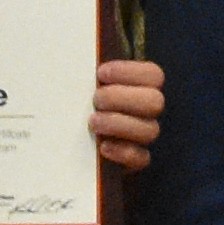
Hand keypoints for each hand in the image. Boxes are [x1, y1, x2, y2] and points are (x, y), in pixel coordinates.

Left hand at [89, 55, 164, 170]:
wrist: (69, 144)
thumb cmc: (79, 106)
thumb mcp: (84, 86)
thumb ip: (90, 75)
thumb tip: (84, 63)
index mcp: (140, 87)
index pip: (153, 75)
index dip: (129, 72)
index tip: (100, 74)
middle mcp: (147, 112)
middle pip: (154, 102)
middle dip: (121, 98)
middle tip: (95, 99)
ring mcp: (143, 137)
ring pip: (149, 130)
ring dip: (118, 123)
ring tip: (93, 122)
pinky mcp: (135, 161)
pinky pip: (141, 158)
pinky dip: (123, 152)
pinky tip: (103, 147)